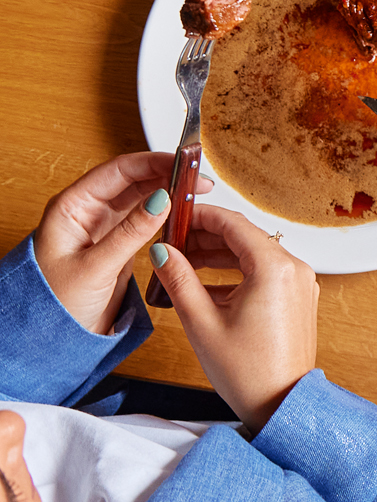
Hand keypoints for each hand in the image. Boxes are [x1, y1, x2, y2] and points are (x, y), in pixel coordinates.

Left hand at [31, 152, 203, 334]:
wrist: (50, 338)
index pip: (118, 171)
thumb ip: (130, 233)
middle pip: (133, 181)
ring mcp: (103, 228)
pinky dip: (166, 216)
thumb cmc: (55, 303)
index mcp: (72, 208)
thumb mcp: (95, 267)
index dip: (153, 163)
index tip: (185, 164)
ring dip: (170, 195)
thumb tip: (162, 200)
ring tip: (198, 197)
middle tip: (201, 182)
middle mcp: (88, 212)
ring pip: (142, 199)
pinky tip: (184, 218)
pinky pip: (146, 221)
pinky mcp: (117, 245)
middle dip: (168, 176)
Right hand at [153, 207, 318, 427]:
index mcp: (275, 269)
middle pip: (245, 237)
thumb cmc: (247, 371)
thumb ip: (178, 279)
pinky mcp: (298, 299)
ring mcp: (300, 284)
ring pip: (253, 255)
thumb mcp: (200, 321)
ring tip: (180, 261)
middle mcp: (295, 270)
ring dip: (218, 255)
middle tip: (170, 241)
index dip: (199, 215)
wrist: (281, 404)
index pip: (233, 223)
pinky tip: (203, 284)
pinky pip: (263, 274)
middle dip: (205, 236)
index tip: (174, 214)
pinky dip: (234, 273)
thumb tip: (161, 250)